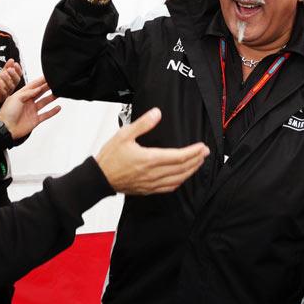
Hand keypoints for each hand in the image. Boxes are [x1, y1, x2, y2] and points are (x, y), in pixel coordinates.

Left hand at [0, 59, 22, 104]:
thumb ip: (6, 68)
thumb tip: (12, 60)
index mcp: (11, 82)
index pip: (18, 75)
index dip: (18, 69)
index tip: (15, 64)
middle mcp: (10, 88)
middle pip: (16, 81)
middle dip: (13, 74)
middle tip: (9, 69)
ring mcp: (6, 94)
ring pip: (10, 87)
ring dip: (7, 80)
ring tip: (2, 74)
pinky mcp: (0, 99)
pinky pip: (3, 95)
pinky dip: (0, 88)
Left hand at [0, 76, 59, 138]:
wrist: (6, 128)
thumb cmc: (7, 113)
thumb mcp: (16, 98)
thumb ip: (28, 92)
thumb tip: (38, 89)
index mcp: (21, 95)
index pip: (33, 86)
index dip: (40, 81)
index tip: (47, 76)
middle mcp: (27, 102)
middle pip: (40, 93)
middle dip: (47, 87)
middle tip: (55, 83)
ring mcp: (32, 111)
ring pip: (44, 102)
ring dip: (51, 98)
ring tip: (58, 93)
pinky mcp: (35, 120)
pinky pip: (46, 114)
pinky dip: (52, 111)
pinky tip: (58, 107)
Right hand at [95, 108, 209, 193]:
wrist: (99, 178)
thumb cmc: (109, 158)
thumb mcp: (124, 134)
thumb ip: (142, 124)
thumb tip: (156, 113)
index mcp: (149, 159)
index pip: (178, 156)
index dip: (193, 152)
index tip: (202, 147)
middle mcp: (152, 173)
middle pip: (182, 168)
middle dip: (196, 160)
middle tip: (205, 153)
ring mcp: (151, 183)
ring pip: (178, 179)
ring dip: (190, 171)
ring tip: (198, 163)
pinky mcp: (148, 189)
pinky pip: (168, 187)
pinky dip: (179, 181)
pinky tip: (182, 177)